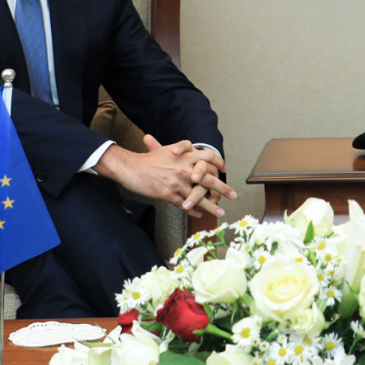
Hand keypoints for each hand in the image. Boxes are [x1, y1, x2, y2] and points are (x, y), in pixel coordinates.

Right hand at [95, 136, 236, 218]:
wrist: (131, 168)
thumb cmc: (148, 159)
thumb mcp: (167, 150)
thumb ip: (181, 151)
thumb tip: (192, 150)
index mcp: (185, 155)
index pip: (209, 157)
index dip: (219, 163)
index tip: (224, 170)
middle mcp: (184, 168)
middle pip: (209, 179)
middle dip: (223, 189)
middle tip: (233, 195)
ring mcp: (177, 182)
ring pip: (199, 196)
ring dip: (211, 206)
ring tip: (220, 213)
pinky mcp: (169, 194)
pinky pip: (185, 205)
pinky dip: (193, 210)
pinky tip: (198, 214)